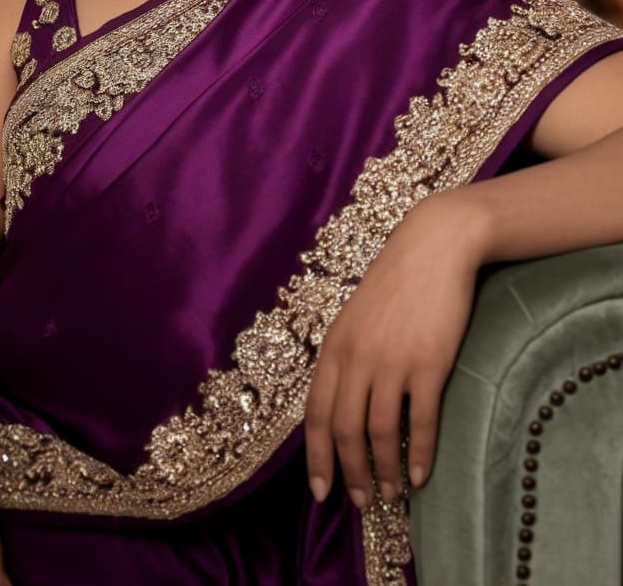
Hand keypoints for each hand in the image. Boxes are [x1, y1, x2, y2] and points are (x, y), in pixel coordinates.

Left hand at [303, 189, 487, 507]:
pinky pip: (421, 421)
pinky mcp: (428, 363)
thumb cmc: (395, 283)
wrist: (433, 247)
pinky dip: (419, 453)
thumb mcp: (355, 317)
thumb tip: (341, 402)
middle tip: (358, 501)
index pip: (314, 413)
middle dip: (348, 471)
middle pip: (343, 429)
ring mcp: (391, 361)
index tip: (319, 490)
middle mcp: (356, 357)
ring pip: (381, 432)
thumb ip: (347, 356)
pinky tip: (420, 475)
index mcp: (333, 347)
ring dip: (384, 470)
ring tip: (389, 494)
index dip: (315, 456)